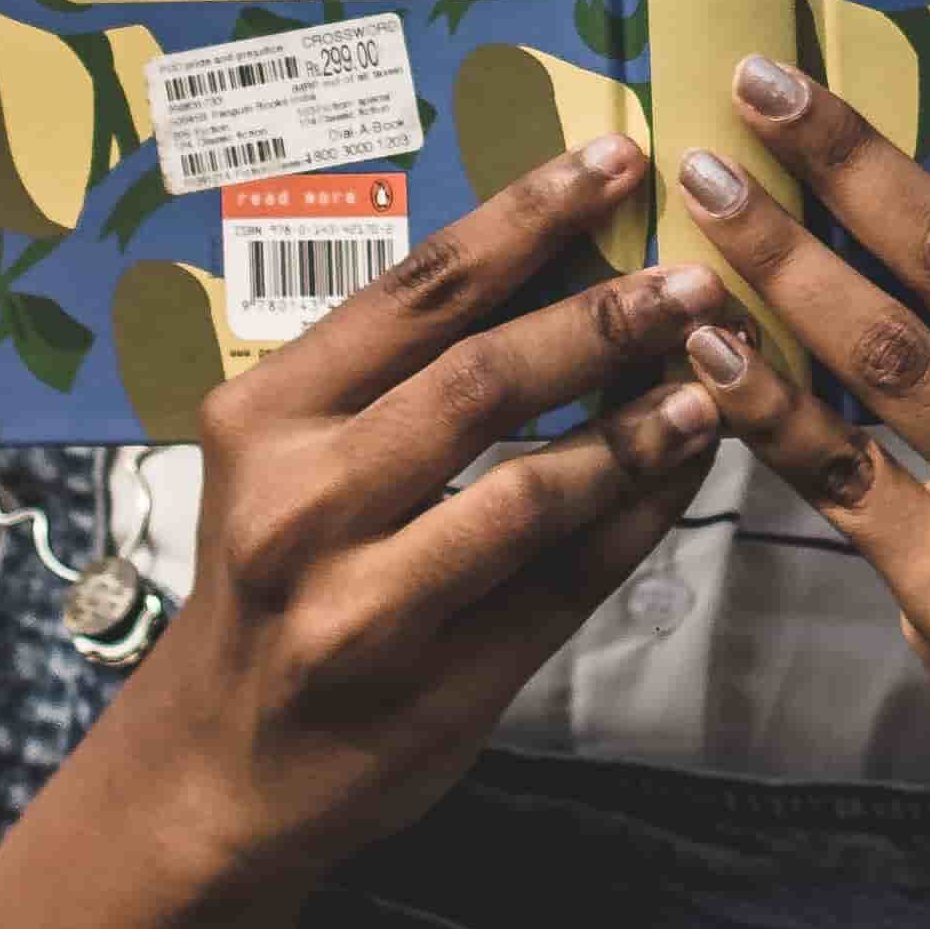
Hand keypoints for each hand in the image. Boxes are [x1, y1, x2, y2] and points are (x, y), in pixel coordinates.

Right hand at [122, 138, 723, 891]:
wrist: (214, 769)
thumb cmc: (273, 581)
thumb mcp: (288, 458)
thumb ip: (399, 377)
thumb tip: (562, 262)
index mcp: (263, 417)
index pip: (414, 292)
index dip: (526, 218)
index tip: (615, 159)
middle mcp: (299, 503)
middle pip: (481, 381)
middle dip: (606, 319)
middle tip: (699, 279)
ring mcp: (361, 606)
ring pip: (530, 491)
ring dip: (636, 428)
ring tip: (715, 380)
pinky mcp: (431, 689)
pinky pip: (562, 587)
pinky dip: (634, 519)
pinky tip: (685, 474)